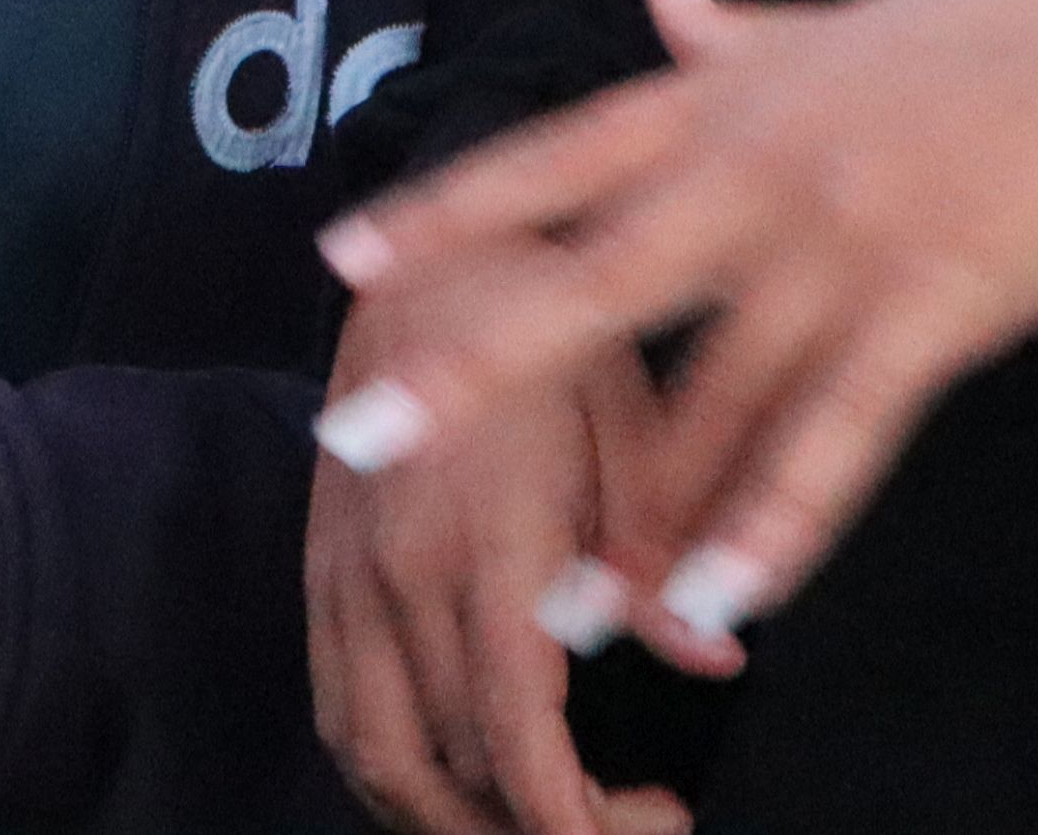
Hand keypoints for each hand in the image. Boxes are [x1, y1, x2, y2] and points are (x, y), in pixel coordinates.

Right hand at [309, 317, 692, 834]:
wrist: (429, 260)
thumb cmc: (548, 331)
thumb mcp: (632, 428)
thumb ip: (659, 557)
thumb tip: (714, 657)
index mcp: (487, 541)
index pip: (516, 730)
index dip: (572, 816)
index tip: (652, 829)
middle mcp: (402, 575)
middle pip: (453, 769)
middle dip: (536, 828)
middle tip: (623, 824)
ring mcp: (350, 580)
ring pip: (383, 761)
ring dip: (457, 821)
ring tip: (540, 820)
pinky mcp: (323, 574)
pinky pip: (339, 714)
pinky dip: (394, 774)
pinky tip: (457, 782)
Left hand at [320, 0, 1037, 667]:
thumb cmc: (993, 40)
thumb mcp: (839, 21)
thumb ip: (728, 28)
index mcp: (728, 96)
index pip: (560, 157)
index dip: (452, 208)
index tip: (344, 256)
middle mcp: (760, 169)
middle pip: (592, 282)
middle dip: (478, 367)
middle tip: (373, 436)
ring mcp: (844, 240)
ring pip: (715, 398)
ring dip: (644, 511)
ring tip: (575, 611)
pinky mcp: (934, 307)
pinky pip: (840, 435)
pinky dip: (780, 521)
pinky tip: (725, 595)